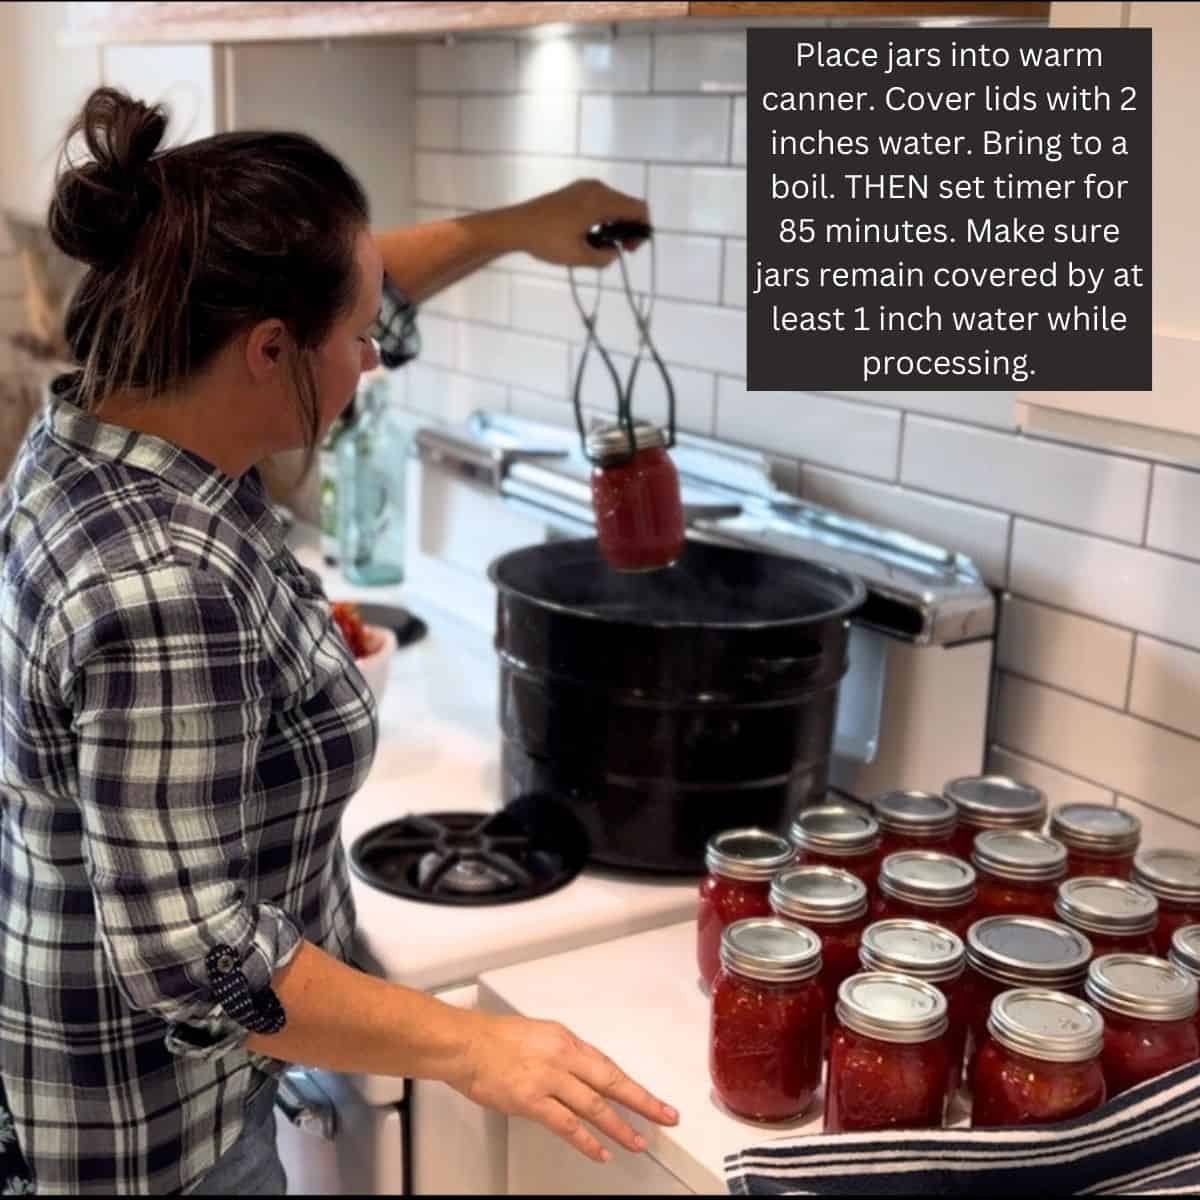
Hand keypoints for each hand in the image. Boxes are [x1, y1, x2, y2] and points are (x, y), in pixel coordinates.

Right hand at [451, 1011, 678, 1163]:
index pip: (607, 1065)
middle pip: (611, 1082)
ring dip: (619, 1127)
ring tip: (638, 1142)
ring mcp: (549, 1079)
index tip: (652, 1098)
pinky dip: (586, 1141)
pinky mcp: (532, 1100)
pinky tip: (599, 1152)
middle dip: (642, 1101)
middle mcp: (563, 1056)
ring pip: (594, 1106)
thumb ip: (563, 1054)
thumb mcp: (538, 1035)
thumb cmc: (494, 1038)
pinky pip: (566, 1124)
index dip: (632, 1084)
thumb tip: (581, 1072)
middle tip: (665, 1116)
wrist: (465, 1044)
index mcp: (566, 1039)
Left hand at [505, 179, 649, 268]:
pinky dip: (604, 217)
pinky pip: (600, 201)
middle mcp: (596, 188)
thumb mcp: (578, 257)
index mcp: (601, 201)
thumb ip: (604, 257)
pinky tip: (591, 234)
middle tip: (617, 251)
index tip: (630, 249)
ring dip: (615, 223)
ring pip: (614, 203)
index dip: (642, 229)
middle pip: (628, 205)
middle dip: (629, 228)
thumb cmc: (546, 241)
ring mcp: (585, 187)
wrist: (516, 226)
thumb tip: (614, 253)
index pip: (638, 209)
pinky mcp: (575, 190)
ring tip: (602, 245)